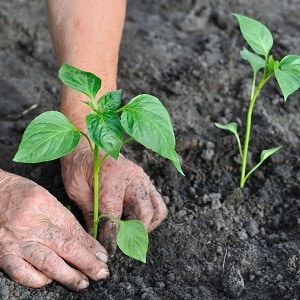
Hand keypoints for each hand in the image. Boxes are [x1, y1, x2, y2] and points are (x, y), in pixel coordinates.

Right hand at [0, 170, 108, 290]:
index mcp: (45, 207)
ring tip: (82, 283)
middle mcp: (32, 226)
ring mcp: (16, 242)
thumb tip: (87, 242)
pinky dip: (37, 280)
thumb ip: (66, 221)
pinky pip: (21, 273)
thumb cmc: (21, 195)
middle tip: (101, 273)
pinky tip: (48, 281)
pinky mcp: (3, 254)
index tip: (103, 257)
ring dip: (68, 276)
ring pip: (47, 263)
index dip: (91, 247)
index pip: (74, 231)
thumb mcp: (47, 200)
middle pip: (65, 248)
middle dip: (86, 263)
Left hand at [60, 140, 167, 253]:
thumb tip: (96, 238)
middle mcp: (132, 178)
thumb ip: (90, 214)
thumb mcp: (77, 190)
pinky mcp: (146, 180)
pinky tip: (134, 218)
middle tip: (120, 242)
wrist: (88, 144)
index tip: (109, 252)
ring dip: (146, 226)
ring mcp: (143, 179)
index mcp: (111, 179)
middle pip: (144, 214)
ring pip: (157, 210)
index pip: (114, 216)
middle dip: (133, 233)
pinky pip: (158, 202)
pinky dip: (151, 216)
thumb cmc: (79, 166)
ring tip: (130, 230)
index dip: (111, 237)